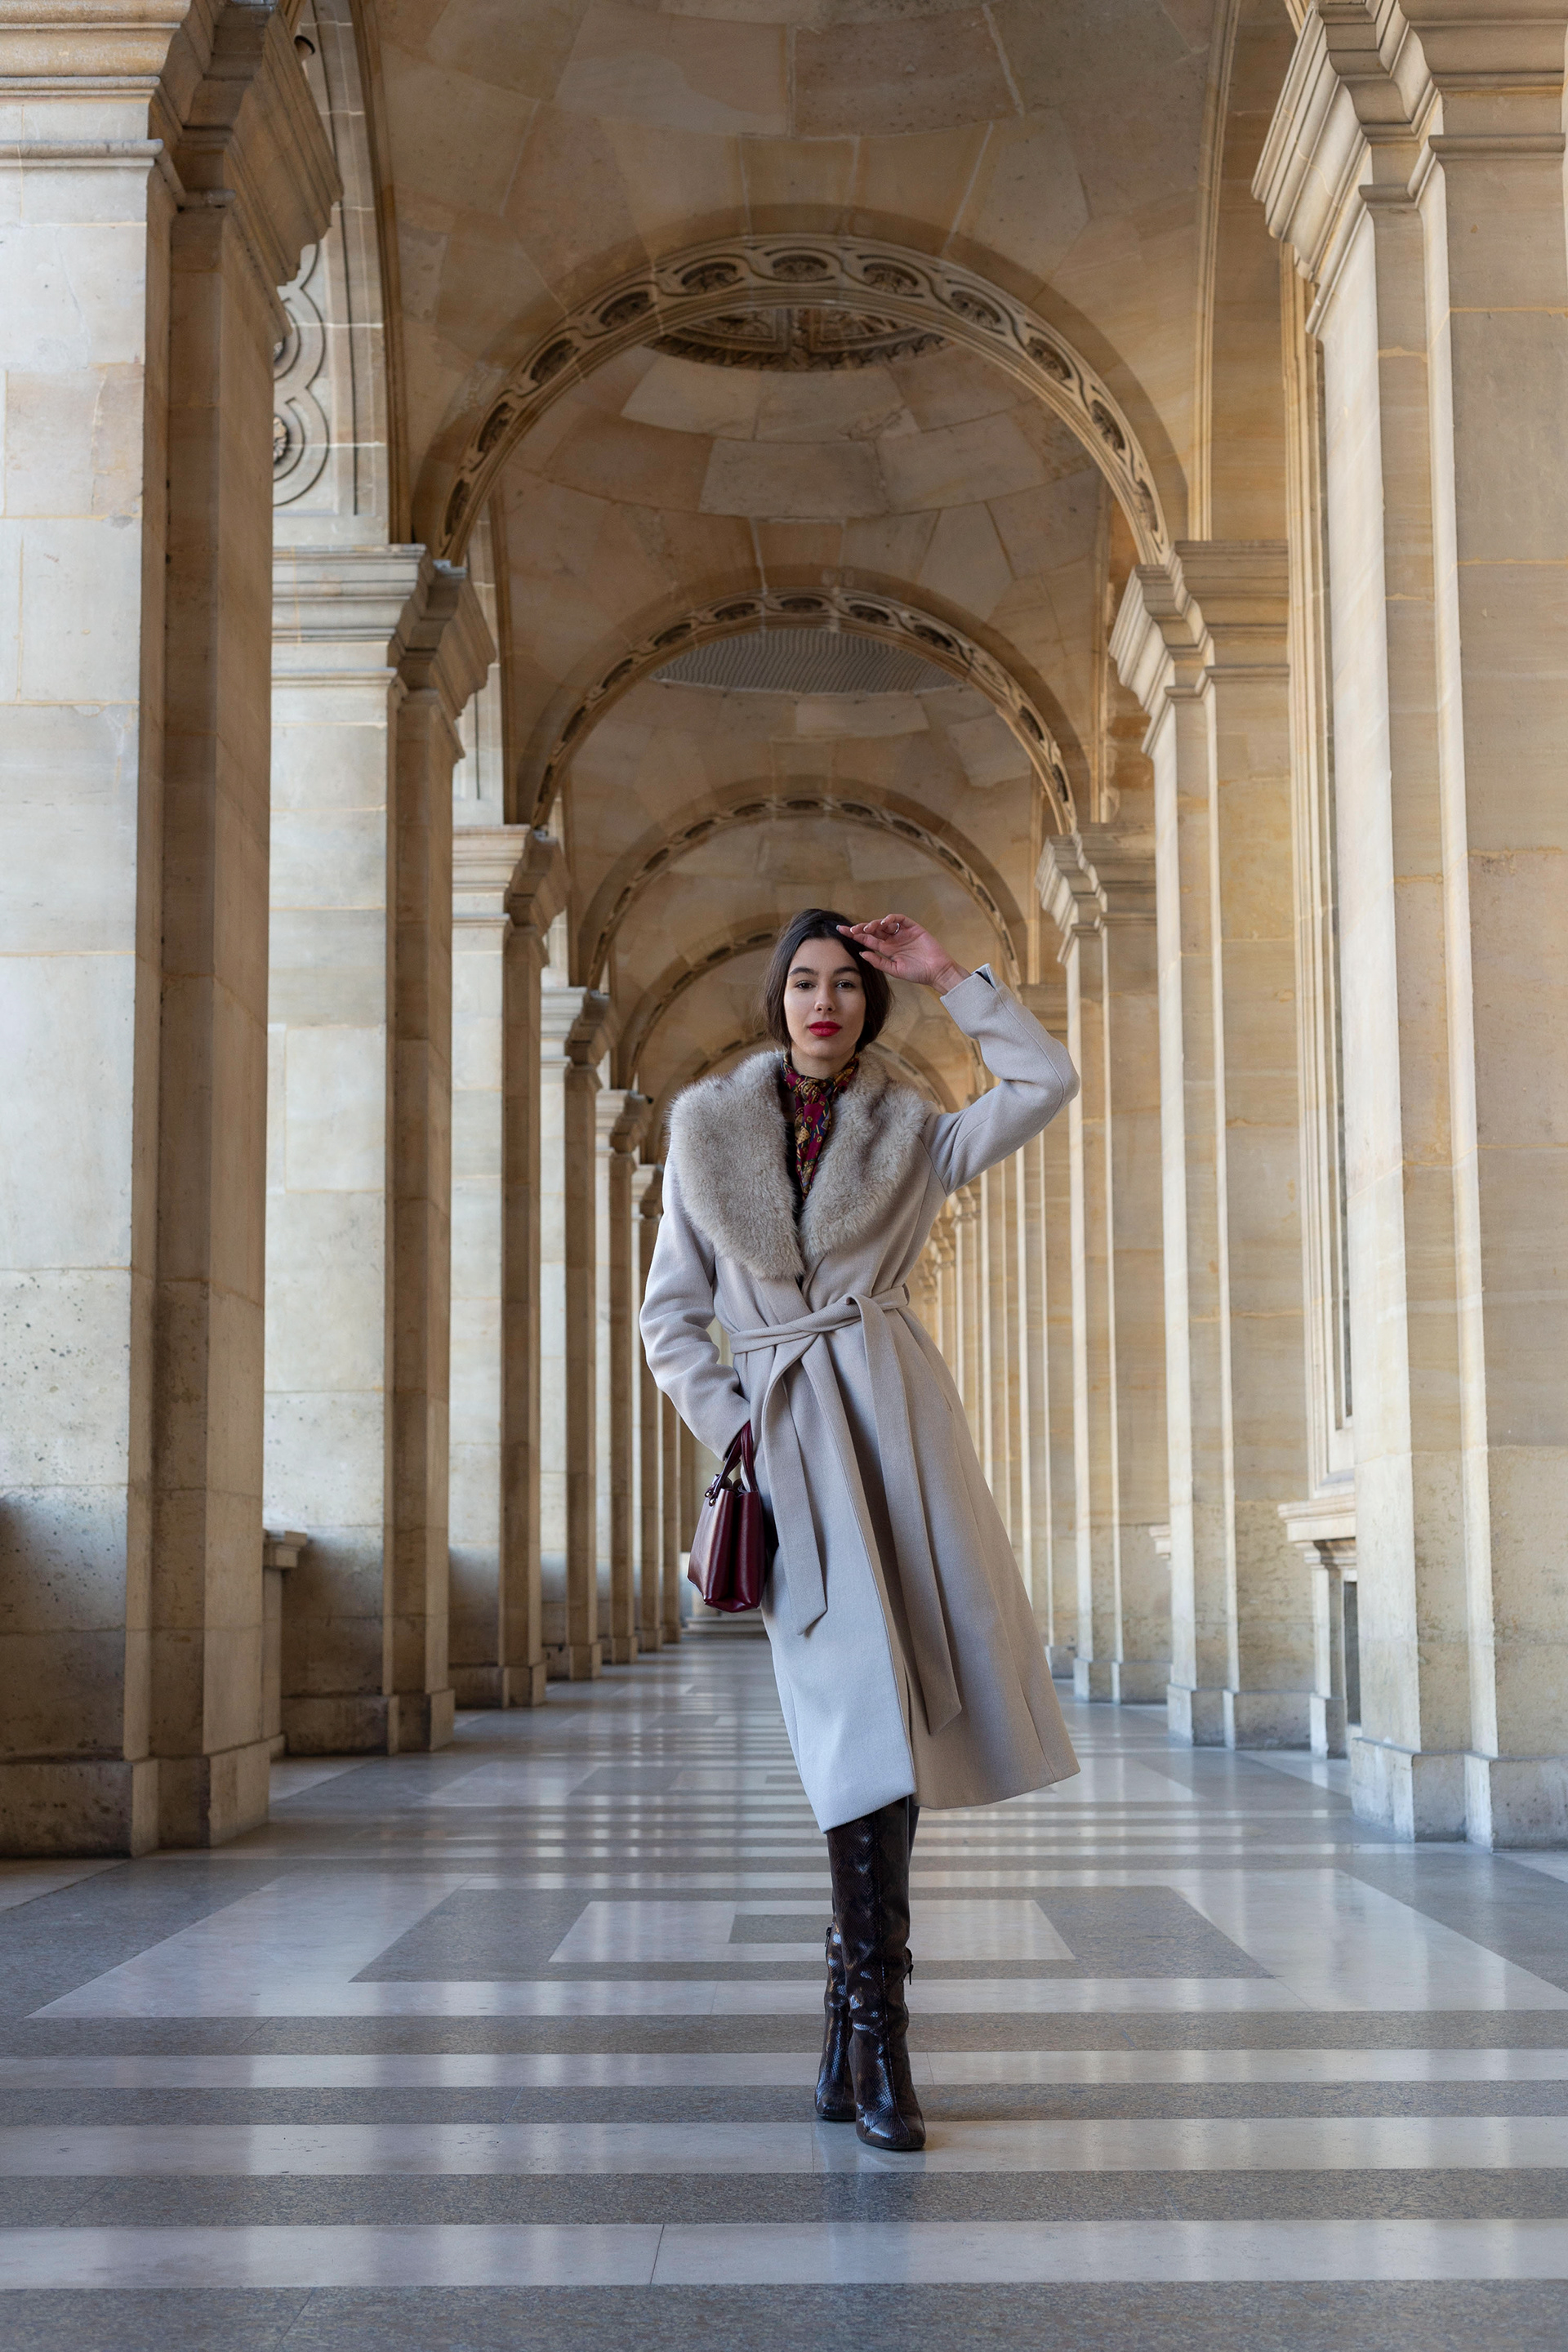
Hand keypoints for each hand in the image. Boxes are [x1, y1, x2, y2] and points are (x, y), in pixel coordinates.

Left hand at [839, 915, 969, 993]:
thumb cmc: (917, 973)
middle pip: (873, 930)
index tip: (842, 931)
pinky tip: (884, 922)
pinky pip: (900, 919)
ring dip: (874, 923)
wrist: (937, 972)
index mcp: (887, 950)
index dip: (856, 935)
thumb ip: (879, 961)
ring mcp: (902, 933)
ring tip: (867, 928)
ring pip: (885, 923)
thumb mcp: (894, 970)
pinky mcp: (913, 928)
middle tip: (850, 930)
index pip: (868, 940)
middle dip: (861, 928)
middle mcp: (893, 939)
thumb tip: (862, 953)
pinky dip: (891, 918)